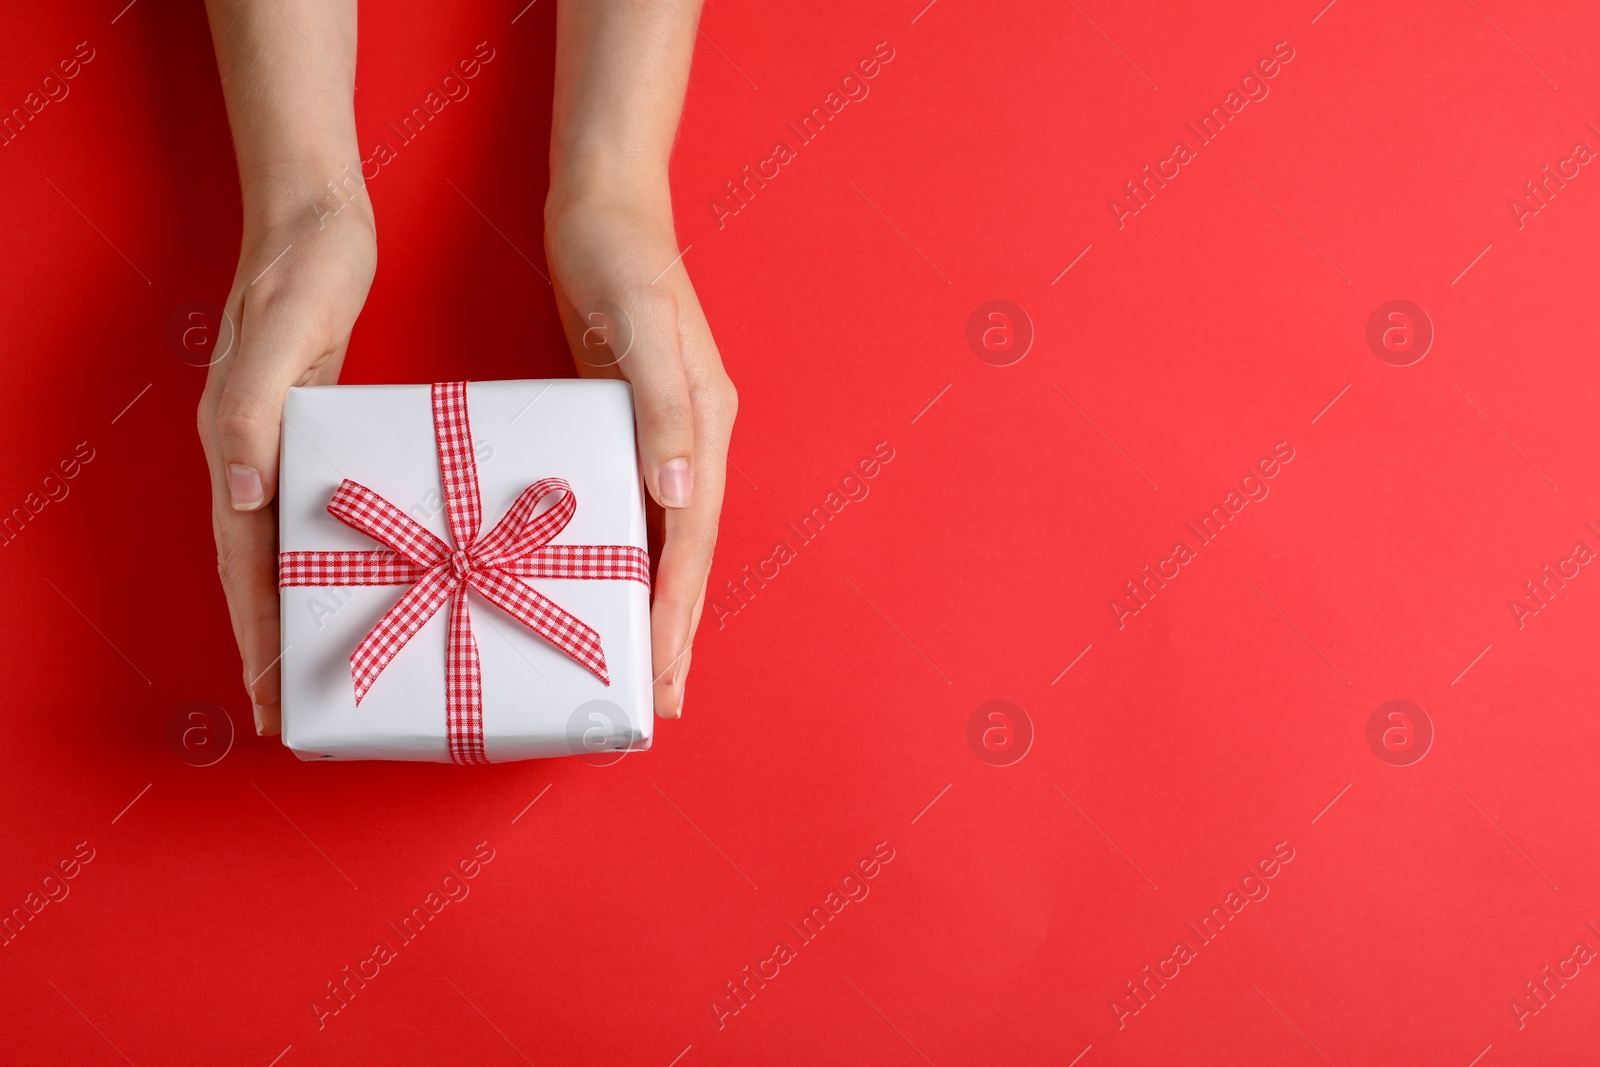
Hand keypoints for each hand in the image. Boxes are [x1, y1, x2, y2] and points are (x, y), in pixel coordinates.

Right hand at [196, 179, 376, 734]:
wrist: (316, 219)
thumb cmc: (301, 271)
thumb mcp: (282, 334)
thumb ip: (255, 411)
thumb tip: (242, 497)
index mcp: (239, 443)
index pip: (245, 563)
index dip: (259, 634)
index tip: (271, 699)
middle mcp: (253, 454)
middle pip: (259, 571)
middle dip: (276, 645)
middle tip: (297, 715)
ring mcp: (282, 444)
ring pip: (284, 549)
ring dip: (300, 613)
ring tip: (324, 672)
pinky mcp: (314, 427)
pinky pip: (315, 514)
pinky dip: (327, 560)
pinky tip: (358, 582)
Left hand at [545, 184, 736, 718]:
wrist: (604, 201)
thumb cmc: (619, 257)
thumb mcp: (639, 326)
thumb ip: (664, 408)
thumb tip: (677, 494)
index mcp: (703, 423)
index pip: (691, 537)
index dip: (676, 610)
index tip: (663, 674)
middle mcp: (692, 437)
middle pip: (686, 552)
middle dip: (673, 628)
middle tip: (655, 702)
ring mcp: (662, 431)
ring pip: (663, 537)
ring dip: (653, 602)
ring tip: (641, 665)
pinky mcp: (627, 419)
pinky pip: (633, 506)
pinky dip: (628, 556)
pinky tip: (607, 582)